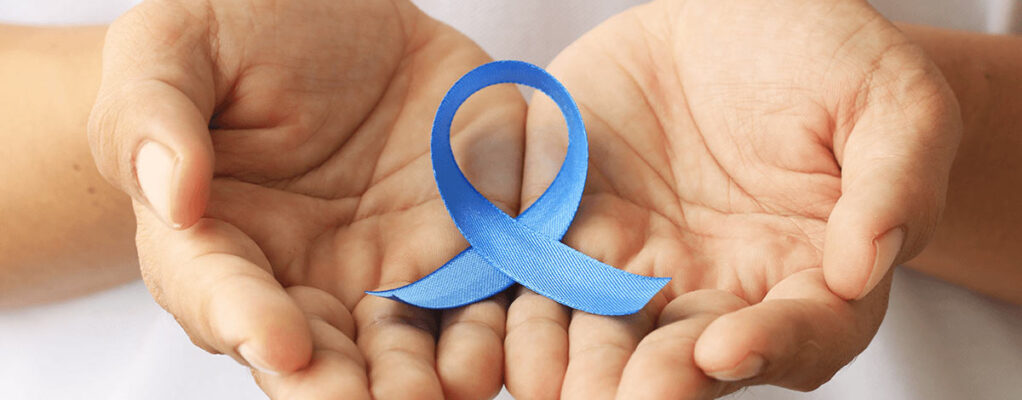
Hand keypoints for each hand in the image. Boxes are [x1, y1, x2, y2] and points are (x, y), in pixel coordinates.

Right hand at [87, 0, 522, 397]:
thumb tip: (171, 196)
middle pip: (323, 352)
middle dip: (348, 388)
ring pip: (411, 344)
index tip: (279, 344)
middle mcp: (308, 274)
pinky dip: (501, 323)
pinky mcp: (465, 239)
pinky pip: (487, 292)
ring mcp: (392, 264)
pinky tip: (509, 342)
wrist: (339, 13)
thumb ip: (153, 117)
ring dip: (430, 376)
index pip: (221, 296)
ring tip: (451, 387)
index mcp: (221, 242)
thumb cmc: (239, 32)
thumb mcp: (174, 47)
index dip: (245, 323)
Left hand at [506, 0, 959, 397]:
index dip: (767, 348)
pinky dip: (513, 294)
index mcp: (806, 276)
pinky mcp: (570, 220)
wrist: (734, 16)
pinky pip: (535, 264)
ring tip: (543, 379)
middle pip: (684, 355)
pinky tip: (492, 320)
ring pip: (600, 327)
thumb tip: (868, 264)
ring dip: (570, 358)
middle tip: (618, 395)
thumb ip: (892, 183)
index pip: (798, 334)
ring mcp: (636, 259)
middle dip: (649, 379)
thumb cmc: (829, 59)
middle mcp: (714, 287)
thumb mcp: (891, 103)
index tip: (723, 349)